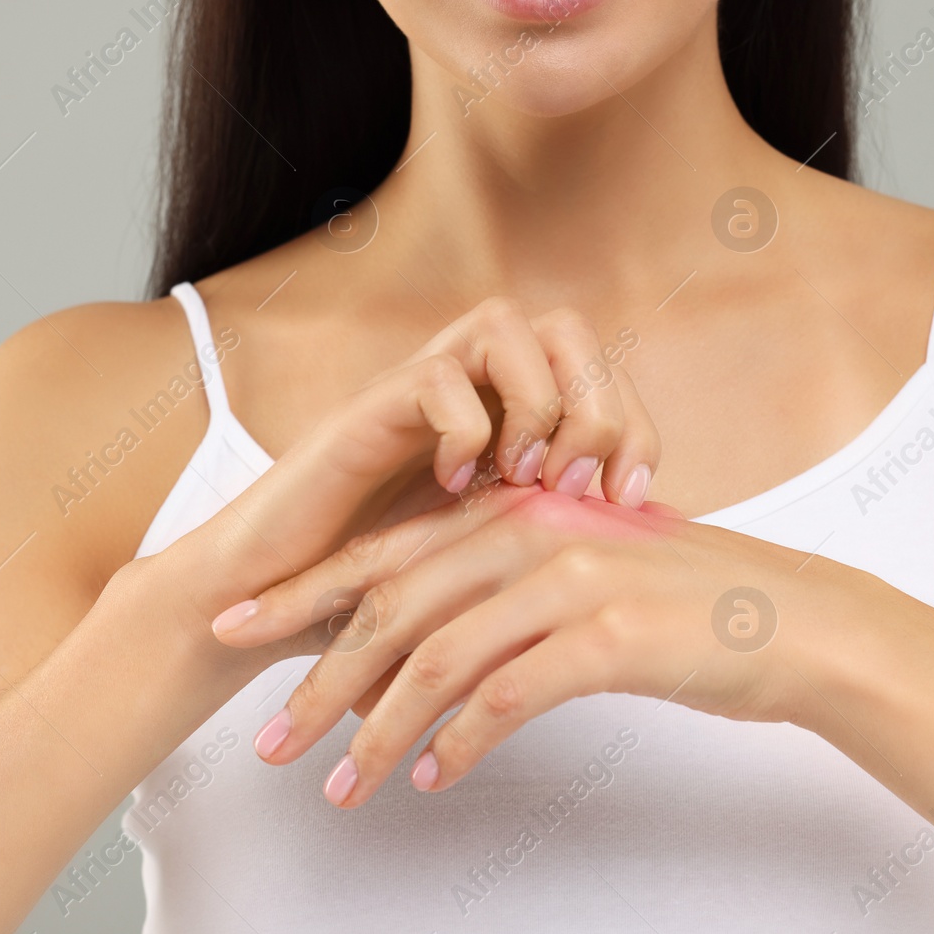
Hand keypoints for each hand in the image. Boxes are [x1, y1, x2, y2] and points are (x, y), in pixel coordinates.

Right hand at [121, 297, 661, 671]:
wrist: (273, 607)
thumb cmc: (386, 597)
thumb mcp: (499, 568)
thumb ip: (566, 541)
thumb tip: (660, 548)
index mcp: (510, 417)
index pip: (603, 368)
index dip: (636, 424)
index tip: (636, 501)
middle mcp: (469, 390)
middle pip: (565, 327)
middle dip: (597, 401)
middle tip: (586, 486)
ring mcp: (415, 395)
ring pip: (504, 326)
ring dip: (536, 404)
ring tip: (526, 481)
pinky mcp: (364, 415)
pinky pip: (433, 378)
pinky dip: (463, 429)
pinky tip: (458, 486)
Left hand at [212, 487, 819, 806]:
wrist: (798, 620)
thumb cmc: (690, 602)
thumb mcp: (588, 573)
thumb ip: (509, 588)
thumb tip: (435, 650)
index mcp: (518, 509)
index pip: (388, 551)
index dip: (306, 594)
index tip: (242, 630)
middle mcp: (534, 534)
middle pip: (395, 607)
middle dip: (319, 677)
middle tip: (269, 739)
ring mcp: (572, 580)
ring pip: (440, 657)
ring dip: (380, 730)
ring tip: (341, 786)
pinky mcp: (611, 635)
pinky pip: (509, 697)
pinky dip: (462, 743)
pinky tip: (436, 779)